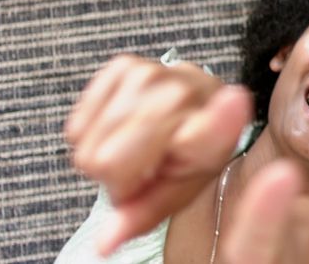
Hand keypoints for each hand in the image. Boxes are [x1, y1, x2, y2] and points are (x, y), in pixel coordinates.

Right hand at [65, 54, 250, 255]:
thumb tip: (104, 243)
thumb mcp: (178, 191)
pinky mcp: (124, 64)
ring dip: (105, 153)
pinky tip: (120, 128)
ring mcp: (153, 73)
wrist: (194, 109)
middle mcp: (185, 94)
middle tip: (143, 167)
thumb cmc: (189, 154)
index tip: (233, 103)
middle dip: (119, 174)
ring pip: (88, 145)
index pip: (210, 128)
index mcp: (214, 130)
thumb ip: (143, 214)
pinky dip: (91, 133)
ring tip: (135, 146)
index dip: (217, 122)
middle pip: (109, 162)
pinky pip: (76, 125)